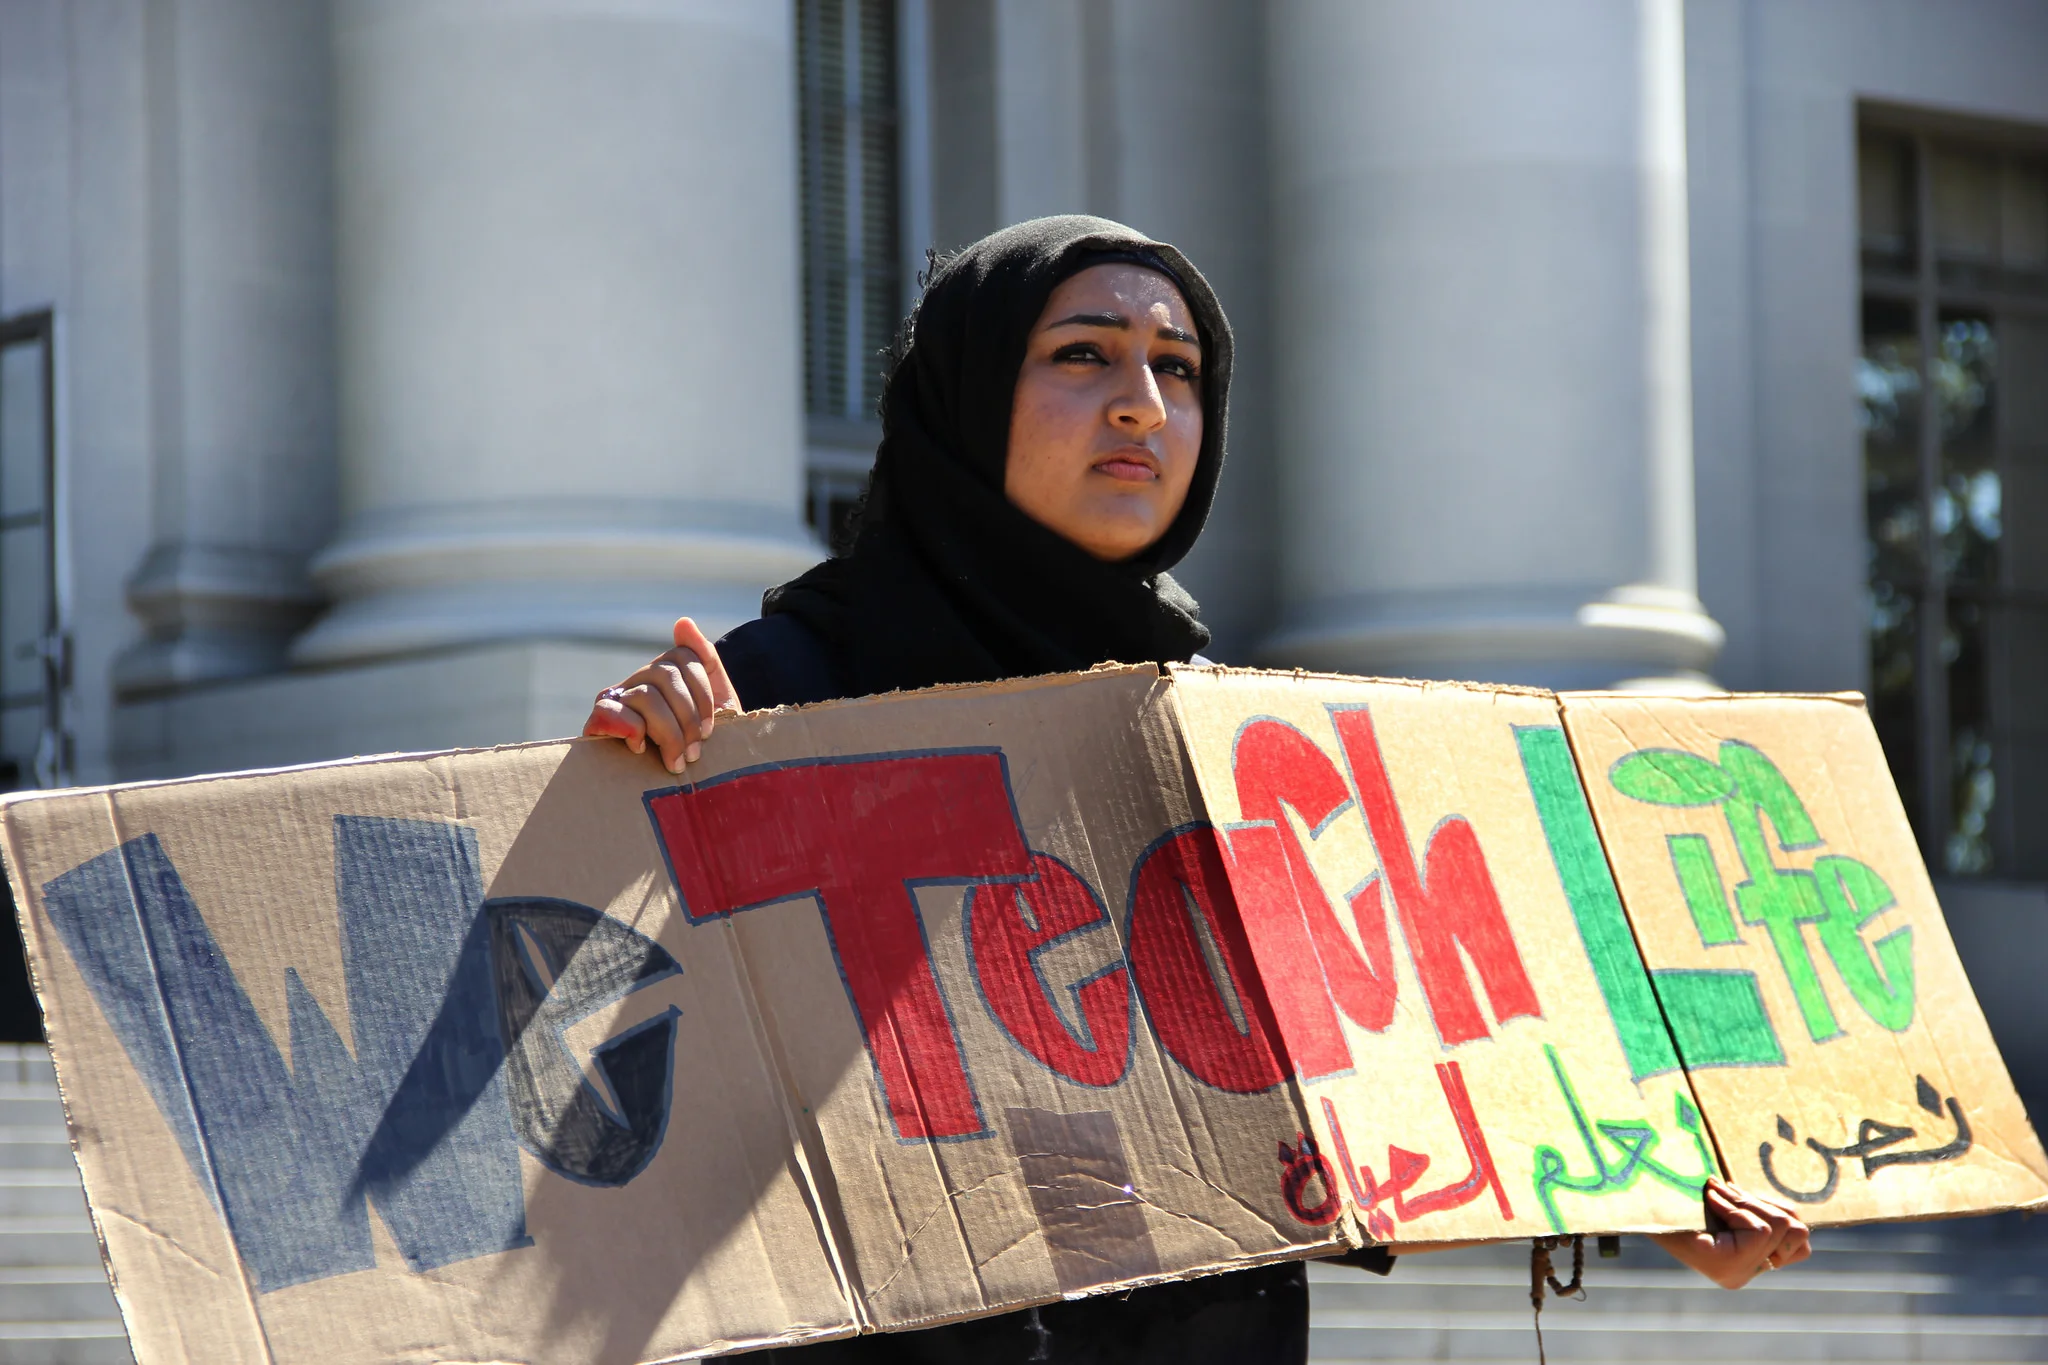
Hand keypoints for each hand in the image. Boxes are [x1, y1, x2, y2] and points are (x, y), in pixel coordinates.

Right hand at [582, 617, 739, 772]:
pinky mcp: (597, 722)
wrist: (683, 787)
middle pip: (665, 675)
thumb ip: (706, 660)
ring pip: (645, 696)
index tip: (711, 728)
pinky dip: (631, 730)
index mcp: (666, 672)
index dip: (703, 692)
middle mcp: (638, 680)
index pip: (683, 658)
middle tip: (696, 751)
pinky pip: (610, 712)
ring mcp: (616, 698)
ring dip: (668, 733)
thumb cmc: (697, 746)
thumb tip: (683, 621)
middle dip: (688, 717)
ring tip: (677, 761)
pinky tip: (640, 749)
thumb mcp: (716, 705)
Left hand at [1650, 1178, 1811, 1289]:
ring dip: (1746, 1201)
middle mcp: (1743, 1276)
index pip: (1800, 1245)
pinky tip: (1710, 1200)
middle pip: (1795, 1232)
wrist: (1636, 1205)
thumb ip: (1758, 1214)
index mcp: (1745, 1265)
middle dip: (1762, 1202)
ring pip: (1779, 1227)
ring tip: (1716, 1193)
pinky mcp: (1726, 1264)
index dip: (1780, 1212)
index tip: (1741, 1197)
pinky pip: (1758, 1230)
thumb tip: (1792, 1213)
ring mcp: (1736, 1274)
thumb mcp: (1727, 1207)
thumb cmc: (1676, 1199)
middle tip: (1725, 1189)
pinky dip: (1736, 1207)